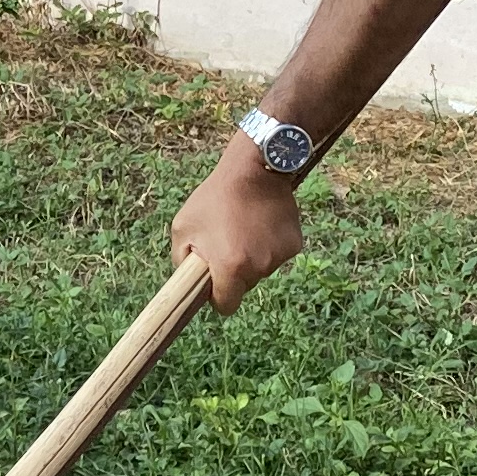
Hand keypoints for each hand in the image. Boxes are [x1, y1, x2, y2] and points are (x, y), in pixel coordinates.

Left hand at [172, 144, 304, 313]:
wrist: (253, 170)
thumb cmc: (214, 198)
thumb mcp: (183, 227)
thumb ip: (182, 261)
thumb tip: (190, 283)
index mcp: (230, 268)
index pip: (227, 305)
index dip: (219, 296)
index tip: (215, 282)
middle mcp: (258, 267)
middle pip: (245, 286)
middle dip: (236, 272)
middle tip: (227, 241)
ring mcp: (278, 257)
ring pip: (262, 269)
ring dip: (253, 256)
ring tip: (244, 226)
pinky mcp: (294, 245)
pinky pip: (277, 254)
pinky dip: (270, 244)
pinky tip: (261, 223)